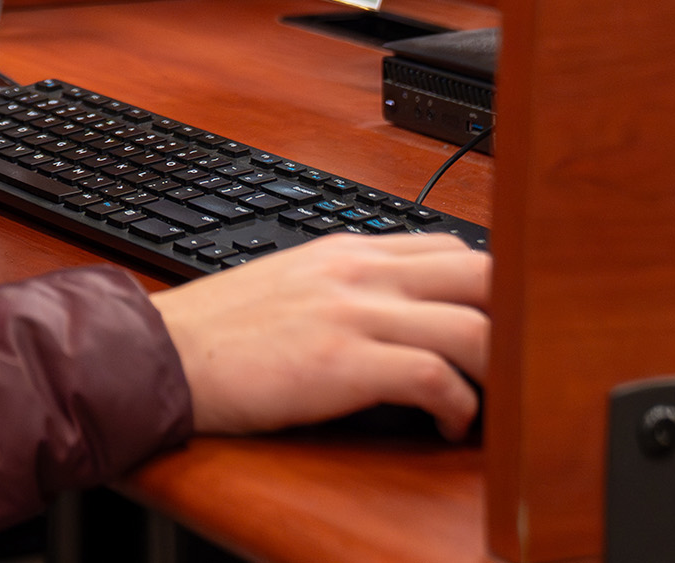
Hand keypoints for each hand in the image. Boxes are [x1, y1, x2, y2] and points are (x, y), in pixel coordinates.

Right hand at [154, 233, 489, 439]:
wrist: (164, 353)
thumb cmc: (222, 331)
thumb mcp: (292, 283)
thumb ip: (346, 286)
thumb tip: (394, 308)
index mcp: (347, 250)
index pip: (451, 247)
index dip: (488, 289)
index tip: (493, 328)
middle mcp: (359, 271)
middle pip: (482, 275)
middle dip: (511, 322)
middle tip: (508, 367)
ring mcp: (354, 313)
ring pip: (474, 325)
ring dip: (497, 372)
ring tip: (484, 403)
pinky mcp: (344, 362)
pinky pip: (435, 378)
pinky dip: (458, 408)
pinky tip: (446, 426)